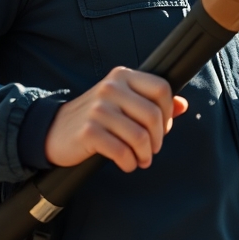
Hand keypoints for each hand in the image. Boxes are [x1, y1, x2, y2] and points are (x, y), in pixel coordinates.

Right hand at [44, 66, 188, 170]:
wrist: (54, 130)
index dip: (168, 113)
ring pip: (139, 136)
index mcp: (122, 76)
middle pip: (153, 115)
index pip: (161, 88)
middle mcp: (111, 87)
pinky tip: (126, 164)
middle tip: (152, 150)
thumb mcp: (123, 102)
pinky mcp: (89, 131)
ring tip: (140, 159)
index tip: (162, 128)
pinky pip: (121, 151)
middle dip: (158, 139)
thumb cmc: (96, 117)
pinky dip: (129, 163)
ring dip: (145, 155)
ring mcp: (99, 109)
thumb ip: (152, 102)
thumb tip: (183, 106)